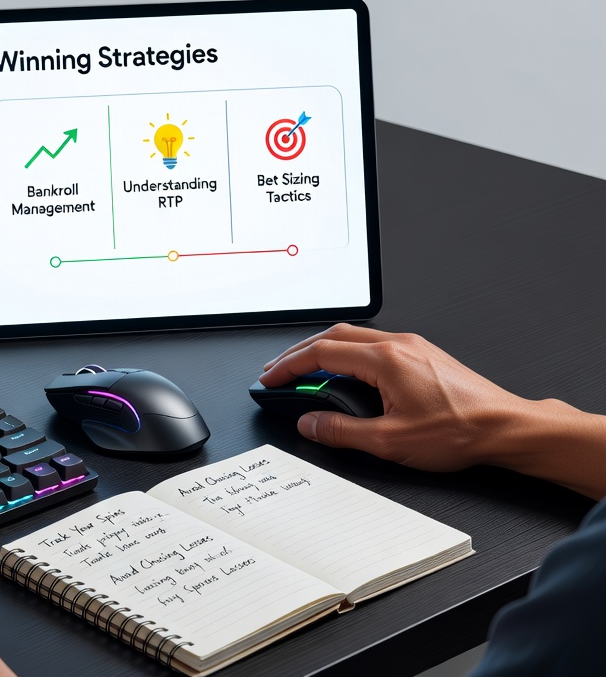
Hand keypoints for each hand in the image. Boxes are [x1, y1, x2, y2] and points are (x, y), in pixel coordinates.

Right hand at [260, 324, 605, 497]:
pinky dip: (348, 354)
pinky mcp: (424, 356)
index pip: (321, 353)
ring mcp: (413, 347)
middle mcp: (398, 345)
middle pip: (333, 336)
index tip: (270, 379)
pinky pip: (374, 345)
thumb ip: (341, 431)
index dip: (289, 366)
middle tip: (279, 371)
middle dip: (299, 353)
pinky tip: (347, 374)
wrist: (507, 428)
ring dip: (324, 351)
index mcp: (384, 360)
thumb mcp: (389, 442)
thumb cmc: (460, 431)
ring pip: (355, 337)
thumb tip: (310, 423)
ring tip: (306, 372)